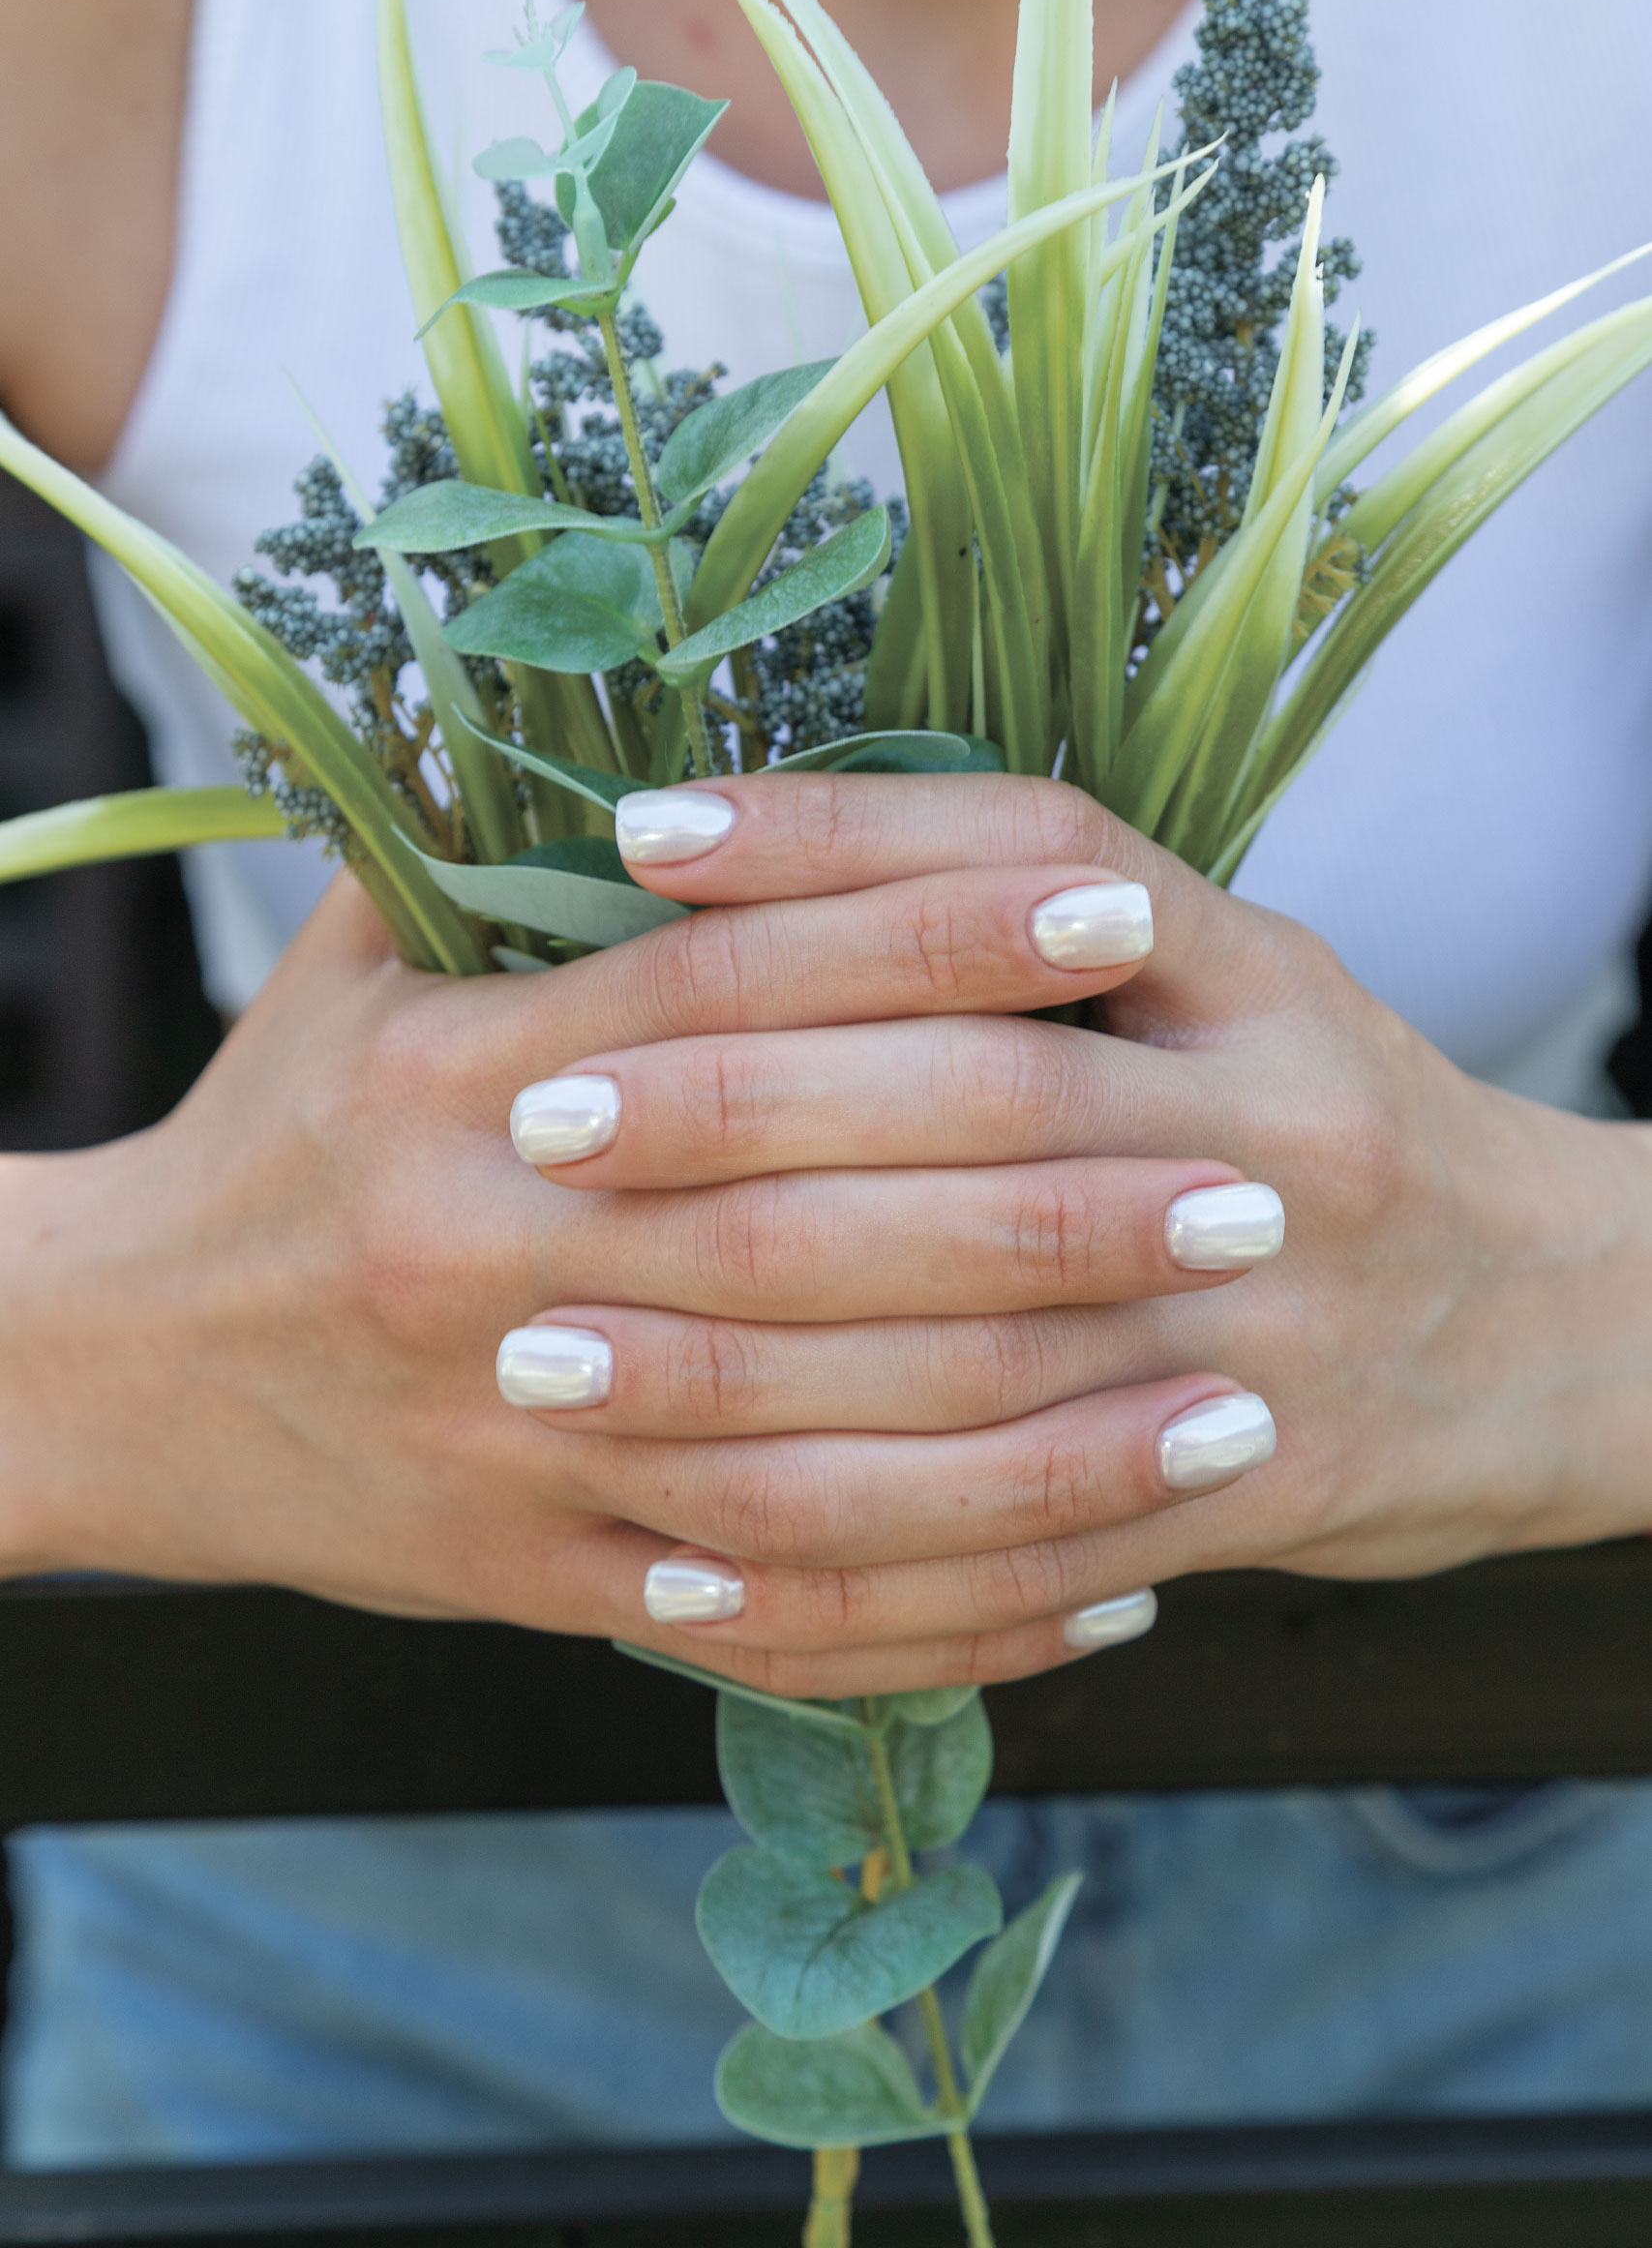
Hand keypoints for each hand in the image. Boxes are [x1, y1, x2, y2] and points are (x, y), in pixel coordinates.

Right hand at [0, 815, 1230, 1669]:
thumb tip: (699, 750)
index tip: (1117, 908)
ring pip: (827, 1453)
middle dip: (1054, 1207)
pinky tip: (1103, 1588)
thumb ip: (508, 863)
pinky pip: (771, 1613)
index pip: (737, 989)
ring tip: (1235, 1404)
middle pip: (818, 1229)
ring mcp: (516, 1442)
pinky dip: (945, 1612)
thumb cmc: (273, 1139)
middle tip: (1251, 1189)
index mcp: (454, 1079)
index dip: (934, 935)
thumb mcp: (354, 968)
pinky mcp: (536, 1581)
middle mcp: (491, 1260)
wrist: (114, 1373)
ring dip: (1050, 1439)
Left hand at [502, 772, 1651, 1693]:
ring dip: (741, 1368)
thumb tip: (744, 875)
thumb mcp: (1237, 978)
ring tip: (546, 1358)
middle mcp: (1269, 1149)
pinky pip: (1010, 1554)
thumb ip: (1035, 923)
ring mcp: (1261, 1339)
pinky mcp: (1243, 1501)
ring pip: (974, 1361)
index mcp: (1258, 987)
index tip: (640, 838)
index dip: (831, 849)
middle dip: (740, 1114)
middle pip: (979, 1111)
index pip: (1027, 873)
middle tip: (533, 1122)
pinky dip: (840, 1571)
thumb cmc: (1333, 1118)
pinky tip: (681, 1567)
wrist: (1560, 1329)